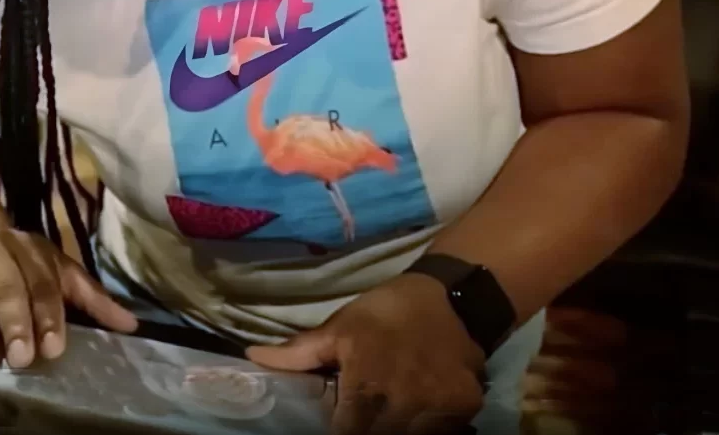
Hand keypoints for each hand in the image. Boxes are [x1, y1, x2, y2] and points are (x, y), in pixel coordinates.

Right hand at [0, 229, 136, 368]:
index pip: (44, 285)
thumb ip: (91, 300)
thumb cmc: (21, 263)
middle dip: (15, 322)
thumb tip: (132, 326)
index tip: (54, 348)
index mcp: (33, 254)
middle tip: (21, 357)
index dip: (49, 316)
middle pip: (8, 287)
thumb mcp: (57, 272)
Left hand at [246, 274, 484, 434]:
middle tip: (366, 414)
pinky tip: (420, 411)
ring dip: (400, 430)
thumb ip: (298, 352)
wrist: (447, 297)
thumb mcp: (338, 328)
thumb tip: (252, 357)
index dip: (342, 430)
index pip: (347, 433)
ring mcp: (439, 408)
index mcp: (366, 384)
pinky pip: (445, 431)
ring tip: (390, 412)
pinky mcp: (466, 407)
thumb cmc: (383, 313)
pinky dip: (431, 428)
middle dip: (370, 429)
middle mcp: (404, 402)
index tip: (339, 422)